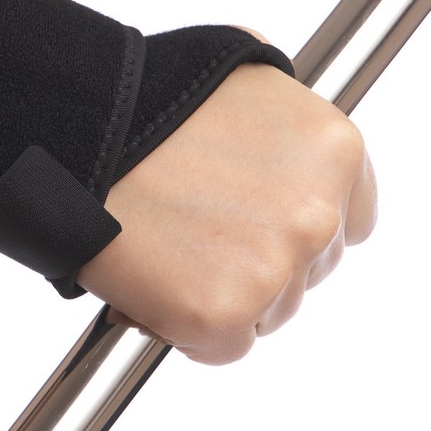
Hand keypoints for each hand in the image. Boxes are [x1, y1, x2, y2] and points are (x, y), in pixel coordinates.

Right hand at [77, 60, 376, 364]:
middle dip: (260, 261)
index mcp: (333, 151)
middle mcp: (318, 213)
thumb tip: (294, 153)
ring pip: (268, 312)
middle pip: (310, 271)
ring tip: (168, 248)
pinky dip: (186, 328)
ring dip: (224, 295)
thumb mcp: (246, 83)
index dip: (295, 227)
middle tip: (199, 233)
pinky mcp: (223, 314)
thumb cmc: (148, 98)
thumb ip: (288, 125)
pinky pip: (220, 347)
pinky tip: (153, 281)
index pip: (350, 221)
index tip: (258, 226)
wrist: (80, 129)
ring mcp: (275, 268)